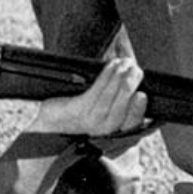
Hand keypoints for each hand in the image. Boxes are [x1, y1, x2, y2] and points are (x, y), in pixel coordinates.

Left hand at [29, 58, 147, 136]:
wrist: (49, 120)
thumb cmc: (76, 108)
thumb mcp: (101, 101)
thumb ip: (118, 89)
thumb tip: (131, 65)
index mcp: (113, 129)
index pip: (132, 124)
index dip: (139, 110)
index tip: (143, 94)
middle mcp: (103, 130)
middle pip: (121, 111)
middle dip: (130, 87)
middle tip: (135, 69)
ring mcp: (90, 123)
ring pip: (109, 100)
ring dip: (118, 78)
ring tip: (124, 63)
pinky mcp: (78, 112)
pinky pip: (95, 94)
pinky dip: (106, 78)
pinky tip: (110, 67)